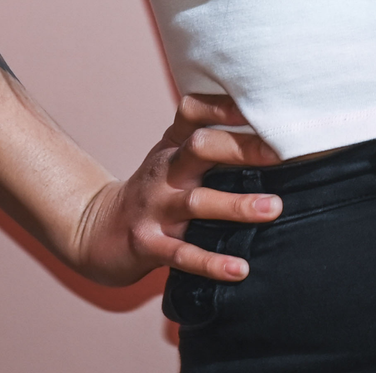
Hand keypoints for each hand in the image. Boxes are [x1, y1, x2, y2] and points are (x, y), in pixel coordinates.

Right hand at [67, 93, 284, 285]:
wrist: (97, 230)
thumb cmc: (153, 190)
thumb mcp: (173, 156)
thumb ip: (210, 140)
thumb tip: (270, 130)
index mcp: (173, 145)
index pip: (194, 112)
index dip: (224, 106)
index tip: (262, 105)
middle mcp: (164, 170)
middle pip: (200, 148)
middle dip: (240, 148)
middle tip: (279, 152)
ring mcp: (155, 207)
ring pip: (198, 201)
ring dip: (237, 205)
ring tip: (273, 208)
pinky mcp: (148, 244)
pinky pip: (182, 253)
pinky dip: (211, 262)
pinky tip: (240, 269)